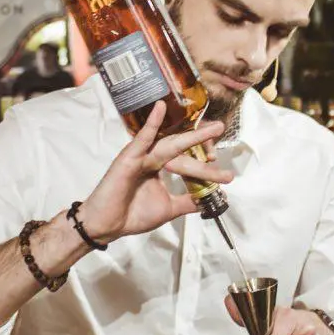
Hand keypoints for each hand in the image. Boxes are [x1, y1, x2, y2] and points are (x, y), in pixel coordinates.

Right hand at [80, 100, 232, 243]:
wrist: (108, 226)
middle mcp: (152, 158)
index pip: (186, 160)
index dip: (205, 162)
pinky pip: (141, 139)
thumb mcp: (168, 208)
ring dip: (191, 135)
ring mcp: (140, 156)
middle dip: (202, 139)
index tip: (225, 171)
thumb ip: (186, 201)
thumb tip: (207, 199)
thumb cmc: (131, 215)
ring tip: (211, 128)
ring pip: (169, 144)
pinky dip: (151, 124)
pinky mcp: (128, 157)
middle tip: (221, 128)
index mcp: (160, 167)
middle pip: (181, 147)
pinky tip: (160, 108)